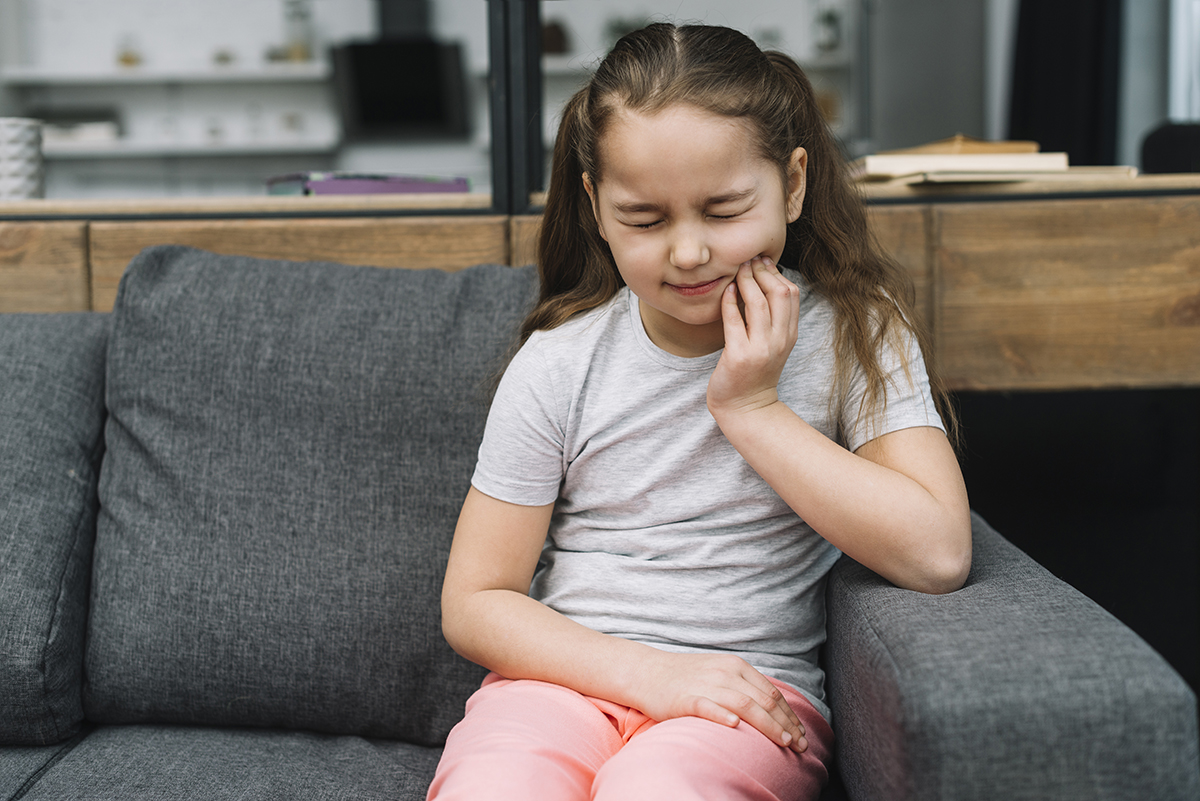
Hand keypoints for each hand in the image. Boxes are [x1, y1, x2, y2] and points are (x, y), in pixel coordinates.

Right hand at [626, 650, 808, 752]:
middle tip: (800, 746)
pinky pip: (708, 706)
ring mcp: (706, 685)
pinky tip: (735, 726)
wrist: (649, 672)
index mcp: (736, 667)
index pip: (771, 693)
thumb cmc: (687, 677)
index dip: (790, 715)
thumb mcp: (720, 673)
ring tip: (784, 741)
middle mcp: (725, 673)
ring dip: (768, 725)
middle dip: (786, 725)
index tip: (802, 734)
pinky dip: (723, 715)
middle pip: (764, 701)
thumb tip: (772, 708)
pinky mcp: (686, 699)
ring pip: (745, 705)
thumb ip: (744, 686)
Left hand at [707, 256, 799, 418]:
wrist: (745, 408)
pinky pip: (734, 320)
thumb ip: (774, 320)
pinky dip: (730, 301)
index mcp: (789, 336)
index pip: (792, 294)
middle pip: (779, 293)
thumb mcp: (773, 345)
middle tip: (749, 261)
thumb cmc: (755, 373)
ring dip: (747, 281)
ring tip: (738, 270)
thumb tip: (766, 284)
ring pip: (759, 304)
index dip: (777, 273)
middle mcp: (779, 341)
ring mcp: (760, 349)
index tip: (763, 262)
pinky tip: (727, 290)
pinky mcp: (738, 356)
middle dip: (763, 272)